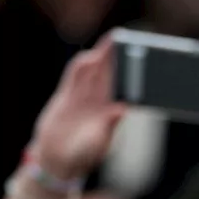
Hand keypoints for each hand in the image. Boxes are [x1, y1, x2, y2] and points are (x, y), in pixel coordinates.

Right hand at [29, 34, 126, 180]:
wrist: (56, 159)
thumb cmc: (81, 156)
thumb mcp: (97, 144)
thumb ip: (108, 126)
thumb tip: (121, 109)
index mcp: (111, 113)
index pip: (125, 90)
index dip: (133, 76)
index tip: (142, 64)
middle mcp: (99, 102)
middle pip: (112, 75)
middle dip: (120, 58)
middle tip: (129, 42)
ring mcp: (83, 97)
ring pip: (95, 72)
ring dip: (103, 56)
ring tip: (113, 39)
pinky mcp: (67, 95)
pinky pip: (75, 76)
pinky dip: (82, 65)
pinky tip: (89, 55)